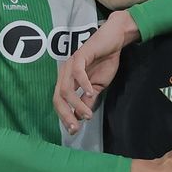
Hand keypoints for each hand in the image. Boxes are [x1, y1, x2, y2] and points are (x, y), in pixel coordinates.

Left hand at [54, 10, 138, 133]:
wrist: (114, 41)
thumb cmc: (104, 62)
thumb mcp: (97, 87)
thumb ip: (88, 100)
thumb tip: (80, 117)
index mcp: (67, 81)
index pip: (59, 102)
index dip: (64, 116)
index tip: (74, 130)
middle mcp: (65, 73)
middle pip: (57, 97)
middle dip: (65, 114)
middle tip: (75, 127)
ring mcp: (71, 64)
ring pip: (66, 88)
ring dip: (76, 104)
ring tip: (87, 115)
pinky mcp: (80, 55)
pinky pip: (77, 72)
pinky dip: (83, 84)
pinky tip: (90, 93)